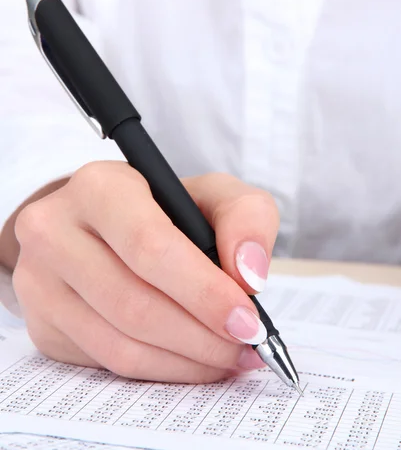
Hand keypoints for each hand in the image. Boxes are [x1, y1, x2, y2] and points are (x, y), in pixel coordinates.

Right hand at [13, 162, 278, 382]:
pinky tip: (192, 359)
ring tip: (227, 357)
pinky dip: (161, 369)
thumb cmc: (163, 209)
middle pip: (135, 304)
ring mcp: (39, 282)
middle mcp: (54, 231)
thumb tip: (249, 275)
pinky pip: (107, 363)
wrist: (101, 226)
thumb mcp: (212, 194)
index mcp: (99, 187)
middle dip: (202, 336)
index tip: (247, 319)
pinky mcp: (43, 323)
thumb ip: (245, 217)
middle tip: (245, 345)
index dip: (203, 291)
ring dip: (186, 361)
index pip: (149, 246)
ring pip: (120, 345)